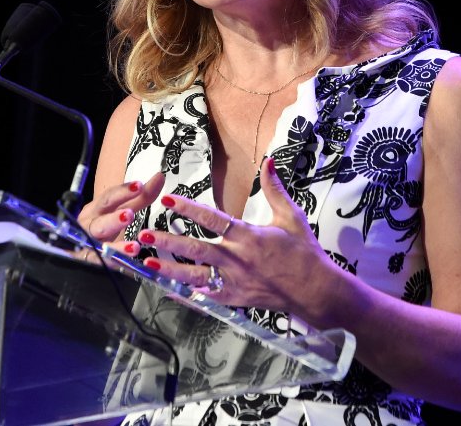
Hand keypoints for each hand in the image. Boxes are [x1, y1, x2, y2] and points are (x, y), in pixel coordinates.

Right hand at [73, 171, 164, 261]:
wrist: (82, 248)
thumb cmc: (106, 226)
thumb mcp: (124, 210)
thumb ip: (142, 197)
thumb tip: (160, 176)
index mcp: (96, 209)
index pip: (109, 197)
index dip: (123, 191)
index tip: (139, 186)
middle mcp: (89, 225)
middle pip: (100, 220)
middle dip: (114, 218)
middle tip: (130, 215)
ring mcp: (86, 244)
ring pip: (97, 245)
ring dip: (115, 246)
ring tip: (134, 247)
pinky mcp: (87, 261)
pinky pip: (99, 263)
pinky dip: (112, 264)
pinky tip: (126, 265)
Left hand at [136, 157, 337, 317]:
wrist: (316, 291)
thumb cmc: (304, 252)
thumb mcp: (291, 217)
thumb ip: (275, 189)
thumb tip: (268, 161)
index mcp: (248, 237)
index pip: (212, 219)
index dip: (188, 208)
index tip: (167, 200)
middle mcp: (237, 260)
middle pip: (195, 249)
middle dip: (167, 241)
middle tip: (144, 233)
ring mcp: (234, 282)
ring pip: (195, 275)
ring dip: (169, 269)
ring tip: (146, 262)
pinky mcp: (235, 299)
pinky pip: (207, 295)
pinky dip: (187, 292)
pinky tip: (167, 288)